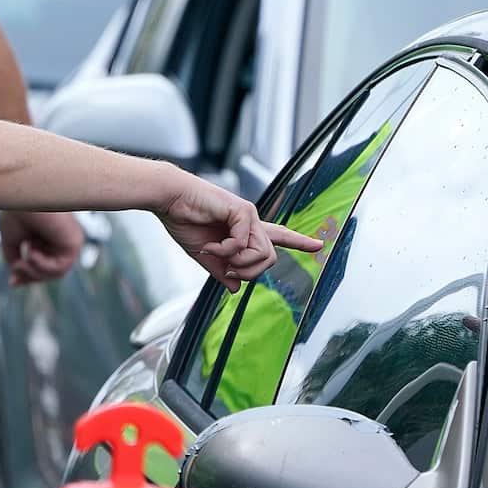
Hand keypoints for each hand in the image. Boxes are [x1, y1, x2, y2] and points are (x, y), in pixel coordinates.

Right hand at [0, 210, 85, 286]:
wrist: (22, 193)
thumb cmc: (16, 211)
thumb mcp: (12, 241)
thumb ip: (15, 260)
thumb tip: (15, 280)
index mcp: (47, 236)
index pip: (43, 264)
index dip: (28, 276)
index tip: (12, 282)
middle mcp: (61, 238)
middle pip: (50, 272)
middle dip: (30, 276)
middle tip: (15, 269)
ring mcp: (69, 240)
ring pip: (55, 273)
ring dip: (34, 272)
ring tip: (20, 261)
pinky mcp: (74, 242)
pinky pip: (60, 268)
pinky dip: (42, 265)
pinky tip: (30, 251)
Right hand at [157, 173, 322, 291]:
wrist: (169, 200)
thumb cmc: (183, 220)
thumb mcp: (204, 255)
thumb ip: (222, 271)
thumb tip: (236, 287)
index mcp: (243, 230)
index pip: (277, 237)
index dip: (298, 242)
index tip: (318, 245)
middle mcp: (251, 221)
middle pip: (270, 259)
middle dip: (248, 271)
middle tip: (225, 268)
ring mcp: (249, 215)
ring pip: (262, 254)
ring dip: (237, 262)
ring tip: (215, 252)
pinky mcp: (243, 210)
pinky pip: (244, 244)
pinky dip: (226, 250)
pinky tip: (211, 244)